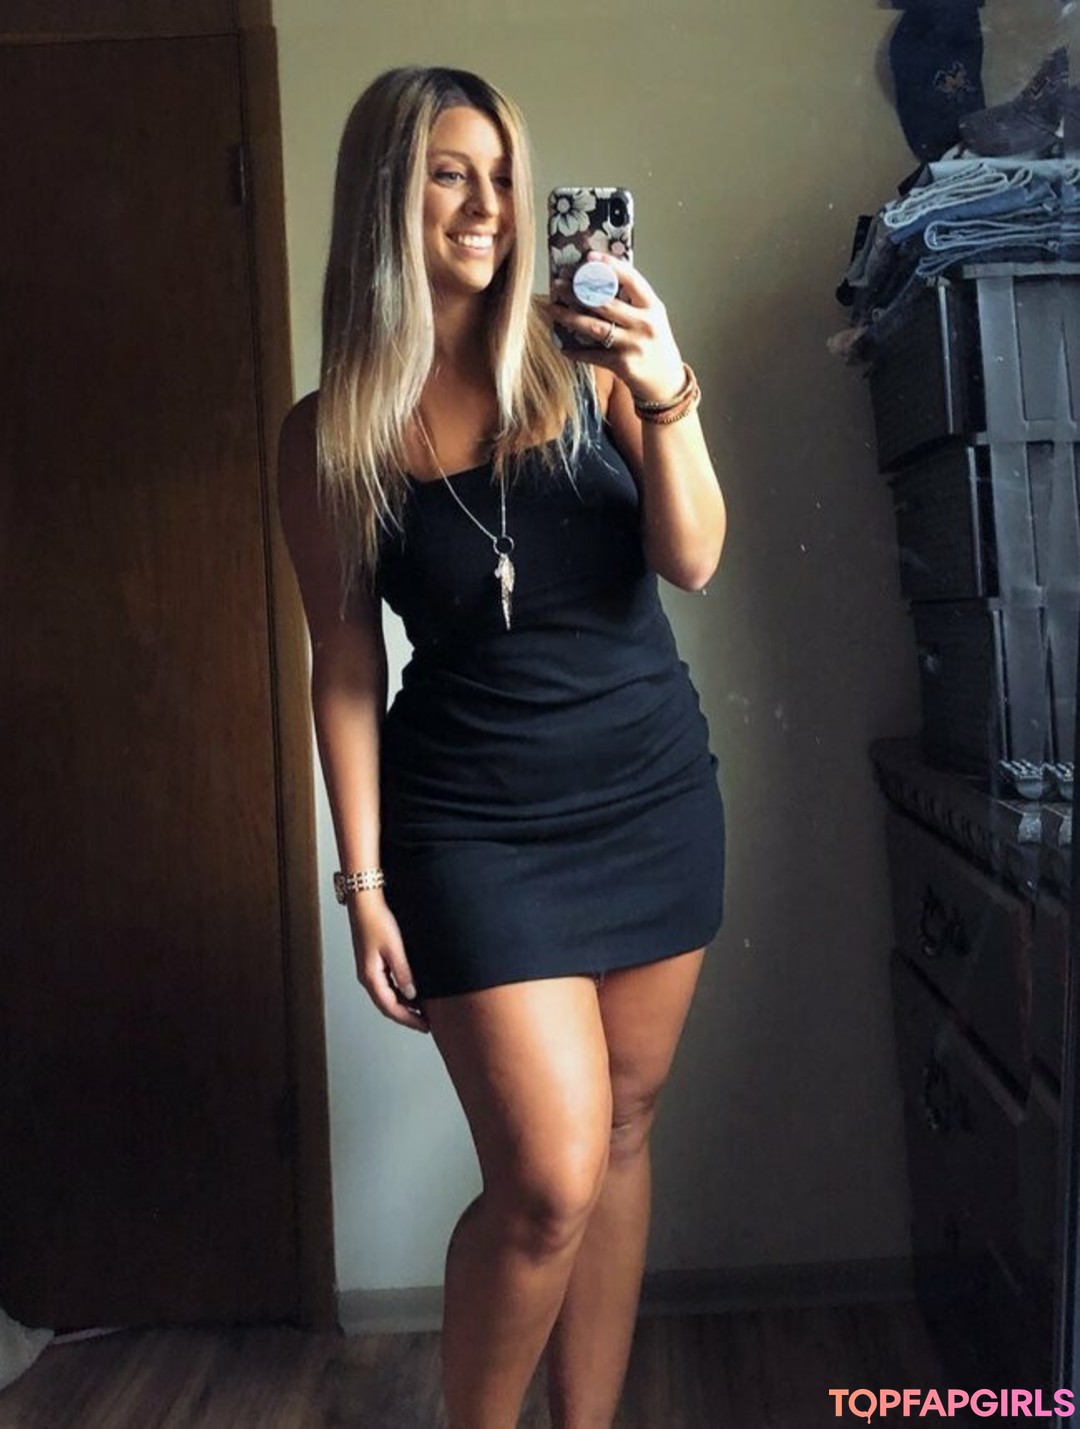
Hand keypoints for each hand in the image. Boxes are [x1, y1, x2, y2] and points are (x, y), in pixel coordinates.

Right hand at [347, 894, 428, 1032]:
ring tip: (422, 1011)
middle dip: (406, 1016)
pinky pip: (387, 985)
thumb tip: (412, 995)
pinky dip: (400, 993)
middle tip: (426, 1024)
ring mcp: (369, 970)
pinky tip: (412, 992)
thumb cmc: (377, 920)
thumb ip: (403, 973)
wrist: (365, 901)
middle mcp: (367, 976)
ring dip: (404, 1005)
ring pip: (387, 996)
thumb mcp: (394, 948)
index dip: (408, 1019)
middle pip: (387, 1005)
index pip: (390, 1008)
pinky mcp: (373, 962)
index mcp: (370, 976)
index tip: (424, 1026)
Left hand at [548, 252, 685, 404]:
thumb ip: (633, 303)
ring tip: (552, 309)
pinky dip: (575, 351)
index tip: (589, 258)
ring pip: (594, 327)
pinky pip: (592, 355)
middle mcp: (644, 324)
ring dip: (570, 317)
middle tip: (558, 284)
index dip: (610, 266)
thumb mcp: (652, 319)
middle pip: (605, 302)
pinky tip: (562, 345)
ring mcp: (633, 345)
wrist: (667, 382)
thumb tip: (600, 281)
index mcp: (653, 307)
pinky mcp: (623, 365)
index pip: (631, 279)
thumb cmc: (654, 346)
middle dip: (577, 291)